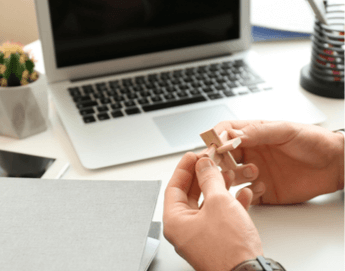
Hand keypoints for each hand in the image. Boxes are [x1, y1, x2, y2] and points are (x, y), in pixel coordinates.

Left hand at [163, 153, 262, 270]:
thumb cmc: (229, 248)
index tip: (193, 155)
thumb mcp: (219, 202)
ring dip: (218, 188)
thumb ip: (209, 179)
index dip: (184, 168)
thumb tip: (204, 164)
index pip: (173, 187)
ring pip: (207, 204)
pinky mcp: (217, 240)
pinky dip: (229, 204)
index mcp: (175, 221)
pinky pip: (220, 216)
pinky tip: (242, 195)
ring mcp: (201, 236)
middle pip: (190, 194)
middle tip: (211, 162)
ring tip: (229, 174)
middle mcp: (185, 229)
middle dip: (203, 176)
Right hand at [215, 120, 343, 204]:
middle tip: (219, 165)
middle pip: (223, 156)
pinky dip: (248, 193)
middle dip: (218, 160)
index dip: (216, 138)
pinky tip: (262, 187)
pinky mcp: (263, 191)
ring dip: (234, 176)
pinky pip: (246, 195)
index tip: (212, 145)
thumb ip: (258, 132)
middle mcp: (251, 153)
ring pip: (231, 176)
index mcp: (253, 135)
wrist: (335, 165)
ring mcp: (255, 172)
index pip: (225, 133)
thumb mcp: (285, 130)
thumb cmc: (313, 141)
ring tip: (252, 173)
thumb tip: (231, 136)